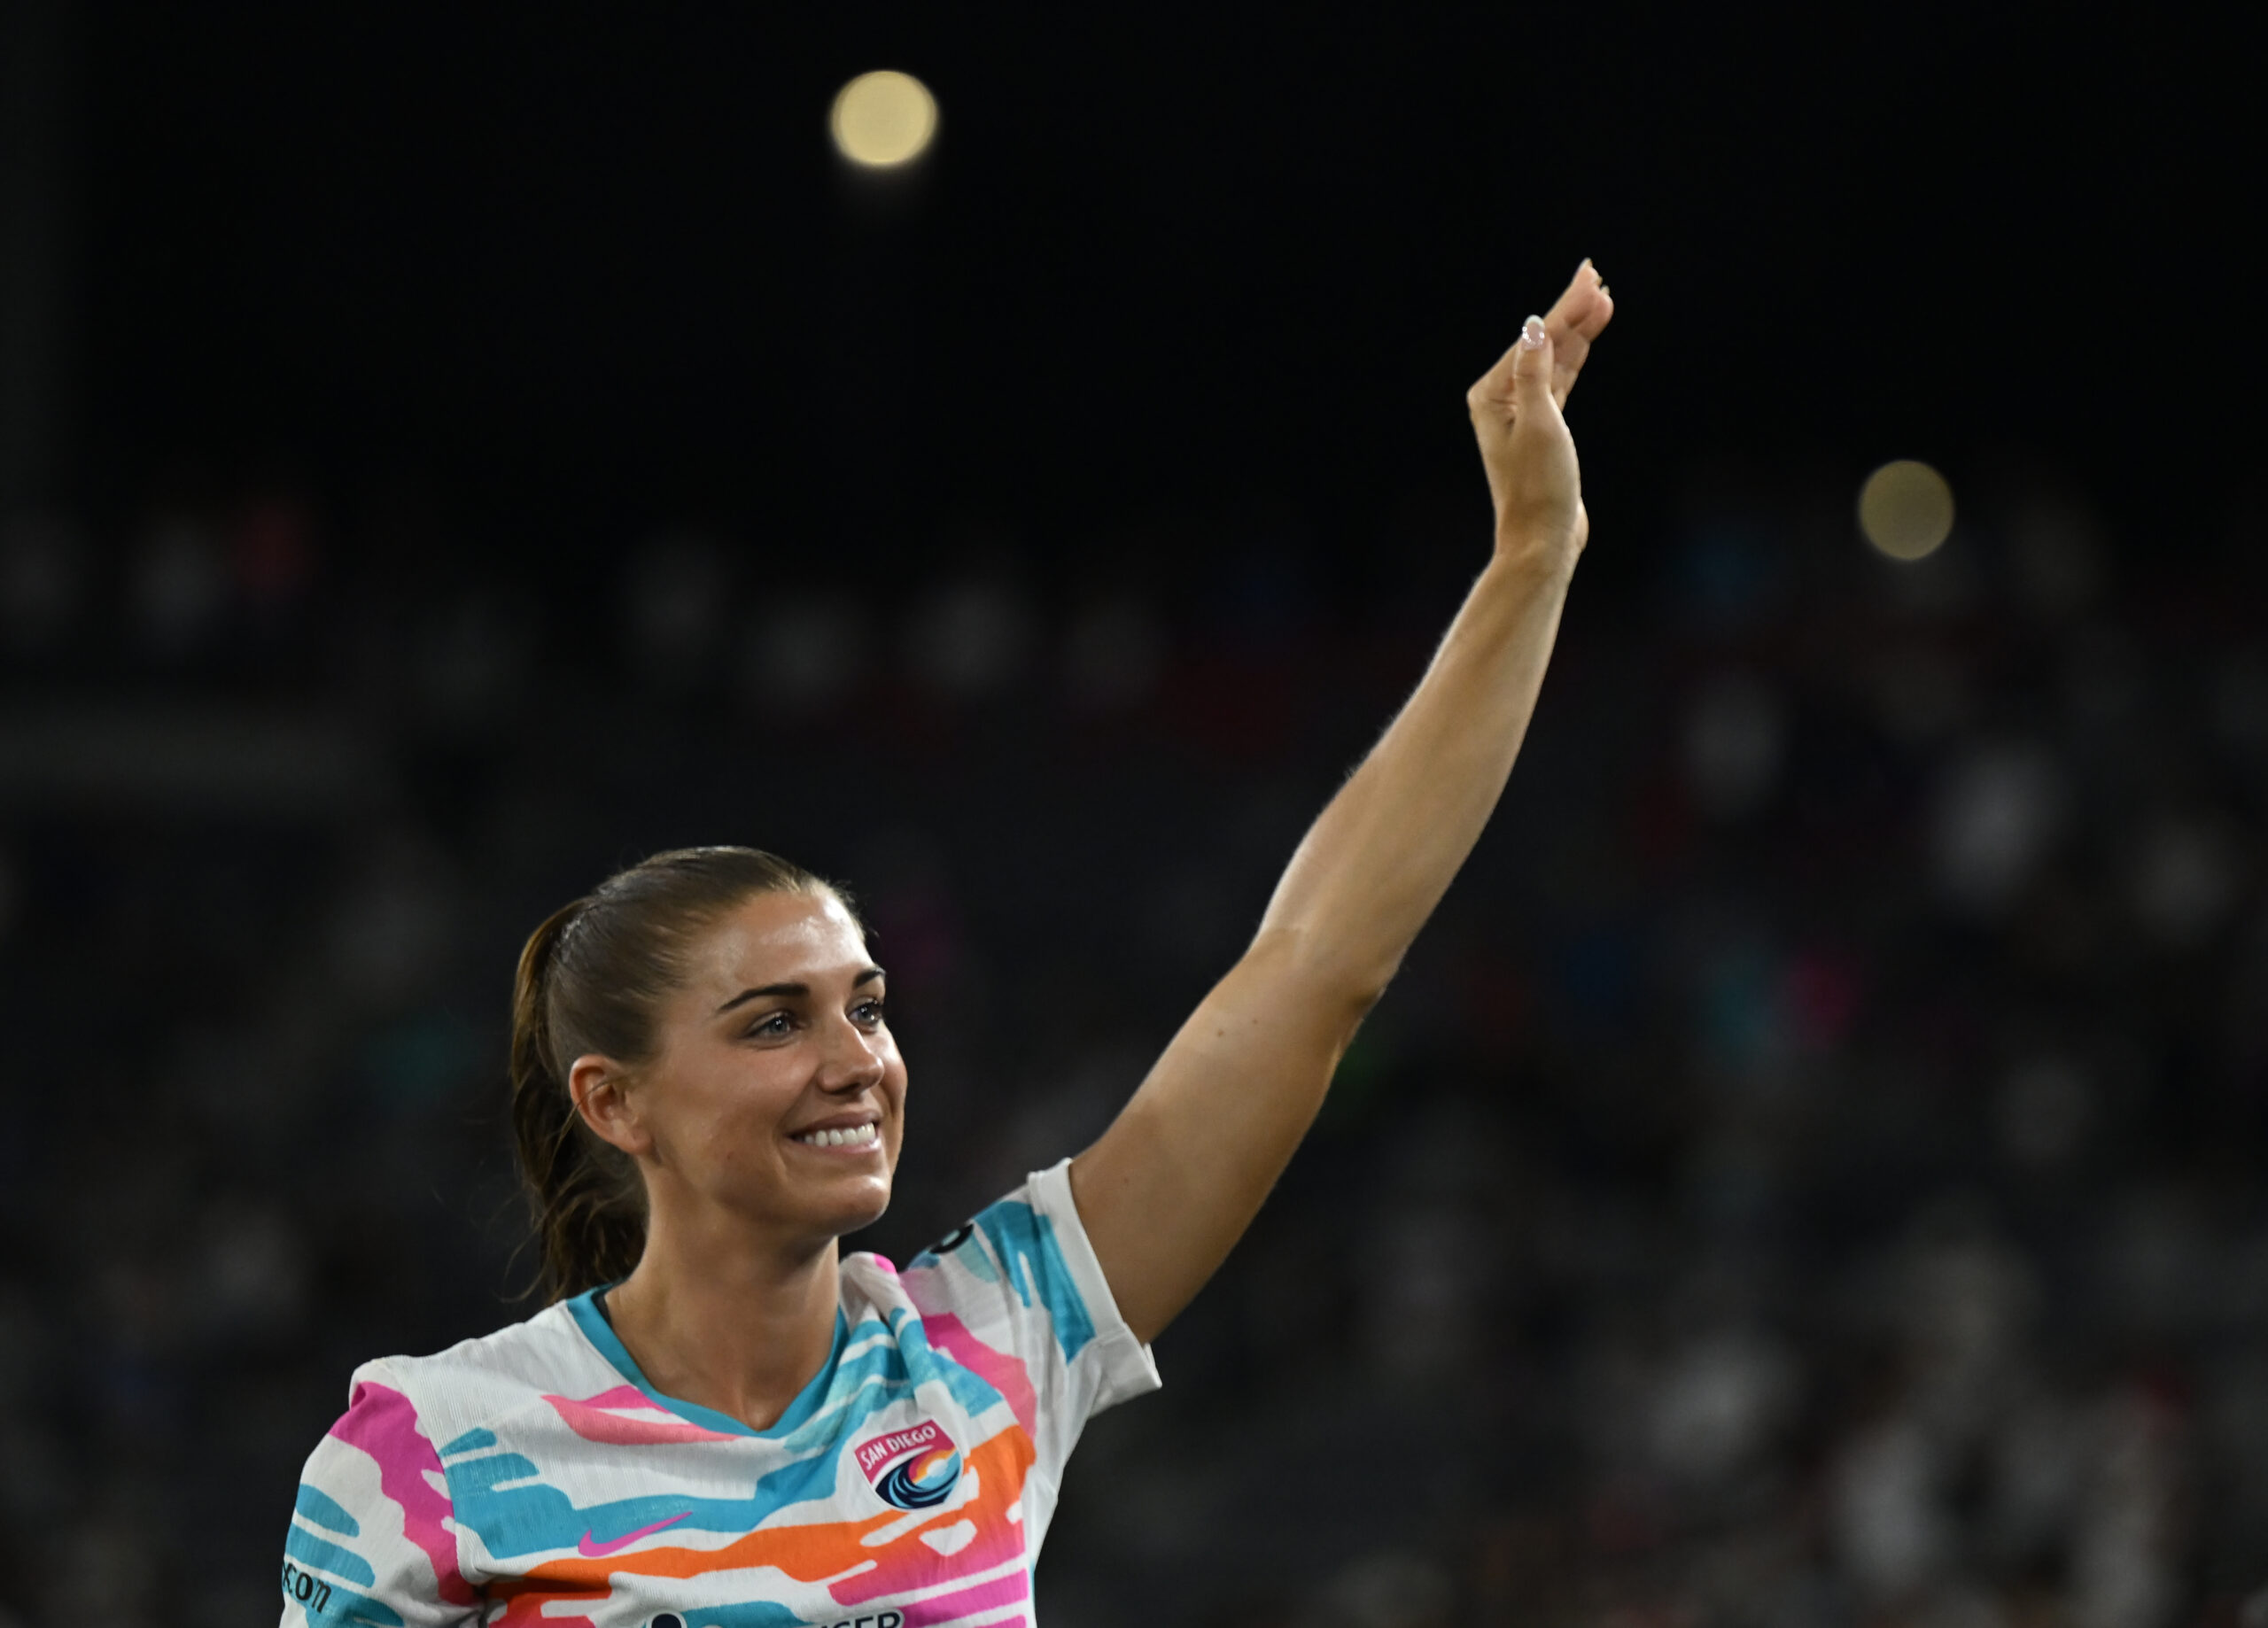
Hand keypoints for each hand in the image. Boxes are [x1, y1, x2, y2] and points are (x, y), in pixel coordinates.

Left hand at [1466, 260, 1613, 563]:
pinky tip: (1588, 336)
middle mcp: (1502, 399)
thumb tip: (1534, 327)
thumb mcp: (1540, 424)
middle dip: (1571, 312)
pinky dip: (1576, 358)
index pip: (1534, 340)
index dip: (1563, 308)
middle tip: (1597, 278)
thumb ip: (1535, 373)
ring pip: (1556, 361)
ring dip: (1578, 331)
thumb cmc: (1539, 487)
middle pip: (1543, 345)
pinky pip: (1561, 380)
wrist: (1544, 537)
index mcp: (1492, 395)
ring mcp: (1523, 413)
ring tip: (1602, 299)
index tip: (1590, 277)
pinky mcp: (1544, 428)